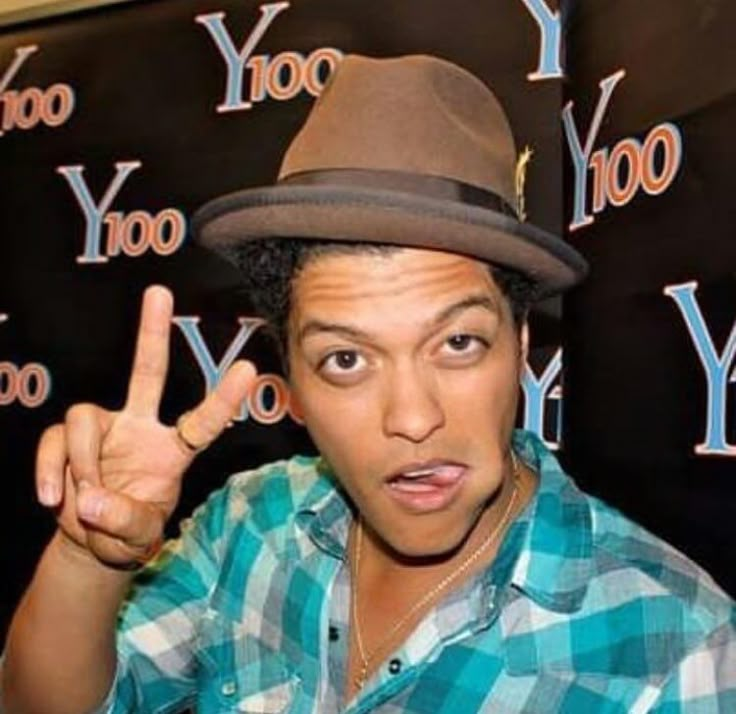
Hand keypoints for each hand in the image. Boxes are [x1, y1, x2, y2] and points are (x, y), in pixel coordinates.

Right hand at [35, 285, 255, 567]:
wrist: (91, 541)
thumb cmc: (128, 531)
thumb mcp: (138, 537)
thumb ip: (124, 522)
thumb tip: (91, 499)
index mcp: (173, 450)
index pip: (202, 422)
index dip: (224, 398)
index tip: (249, 371)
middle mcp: (141, 428)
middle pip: (148, 373)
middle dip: (152, 333)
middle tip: (160, 292)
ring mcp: (104, 429)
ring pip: (84, 418)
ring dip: (82, 463)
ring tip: (86, 500)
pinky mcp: (68, 439)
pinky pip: (53, 441)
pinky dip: (50, 471)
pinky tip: (54, 498)